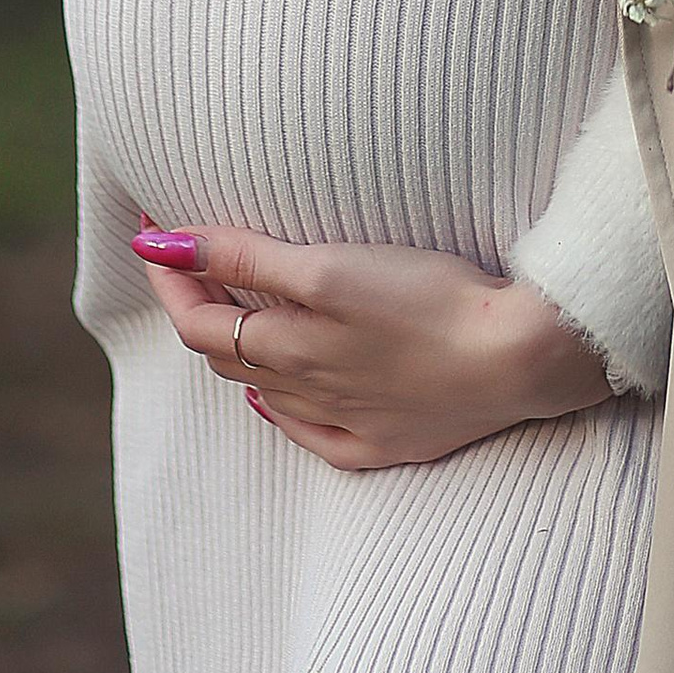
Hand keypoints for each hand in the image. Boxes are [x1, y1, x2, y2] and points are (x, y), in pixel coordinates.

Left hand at [129, 220, 612, 469]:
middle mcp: (307, 393)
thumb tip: (163, 248)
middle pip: (225, 351)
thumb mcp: (329, 267)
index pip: (198, 318)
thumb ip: (246, 257)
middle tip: (181, 253)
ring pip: (265, 388)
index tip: (153, 229)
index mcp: (288, 348)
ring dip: (234, 345)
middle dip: (193, 302)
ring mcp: (348, 422)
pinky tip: (274, 393)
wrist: (520, 359)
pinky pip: (311, 433)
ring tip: (223, 301)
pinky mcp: (388, 442)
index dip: (170, 274)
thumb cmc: (430, 301)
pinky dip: (280, 406)